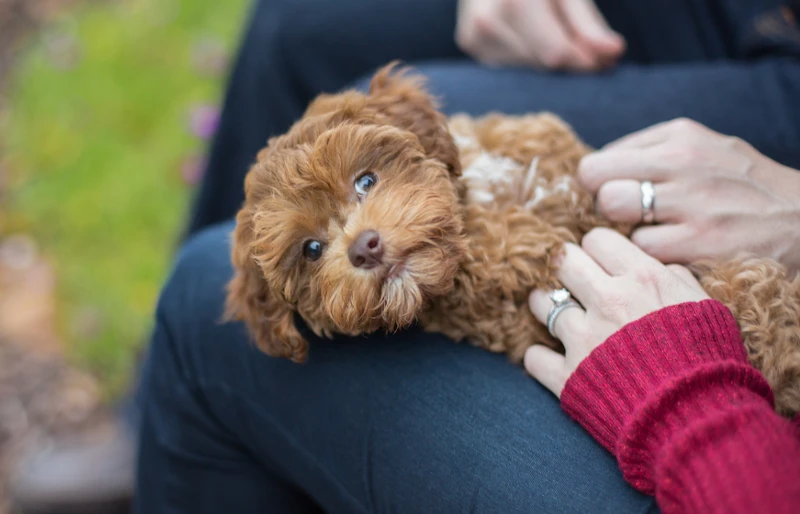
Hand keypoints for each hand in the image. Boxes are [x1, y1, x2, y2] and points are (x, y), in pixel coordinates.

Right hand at [456, 0, 624, 70]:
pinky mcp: (469, 42)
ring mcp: (474, 33)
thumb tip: (613, 53)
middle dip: (571, 59)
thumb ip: (587, 23)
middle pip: (542, 61)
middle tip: (593, 50)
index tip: (608, 59)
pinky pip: (510, 64)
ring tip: (555, 33)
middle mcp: (489, 17)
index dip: (584, 60)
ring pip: (528, 66)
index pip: (555, 51)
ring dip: (549, 58)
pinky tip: (530, 34)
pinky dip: (529, 55)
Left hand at [525, 228, 708, 396]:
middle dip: (563, 267)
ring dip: (544, 305)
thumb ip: (678, 280)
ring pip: (539, 302)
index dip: (596, 250)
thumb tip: (662, 267)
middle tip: (570, 281)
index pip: (597, 239)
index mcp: (642, 278)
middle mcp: (607, 300)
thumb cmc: (710, 361)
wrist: (699, 418)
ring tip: (553, 312)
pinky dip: (539, 357)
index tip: (599, 262)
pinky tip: (548, 356)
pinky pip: (534, 356)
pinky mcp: (569, 376)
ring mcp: (583, 338)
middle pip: (562, 261)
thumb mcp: (708, 308)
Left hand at [579, 119, 799, 273]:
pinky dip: (650, 256)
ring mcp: (693, 200)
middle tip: (623, 221)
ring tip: (649, 236)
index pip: (600, 159)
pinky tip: (672, 255)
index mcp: (680, 136)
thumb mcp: (704, 150)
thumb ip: (650, 154)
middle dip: (600, 205)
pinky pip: (641, 248)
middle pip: (597, 180)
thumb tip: (594, 173)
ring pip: (613, 209)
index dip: (599, 186)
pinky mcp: (703, 240)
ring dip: (622, 230)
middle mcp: (684, 160)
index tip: (614, 199)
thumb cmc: (742, 189)